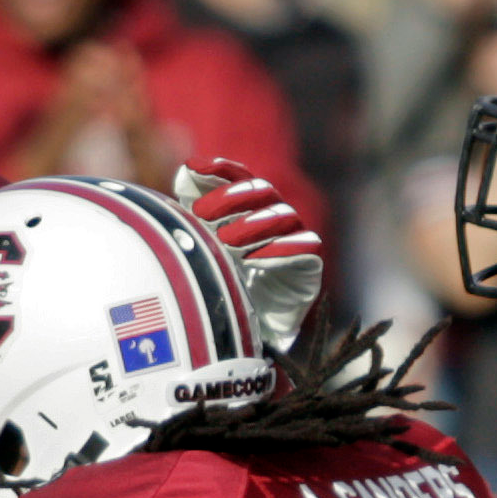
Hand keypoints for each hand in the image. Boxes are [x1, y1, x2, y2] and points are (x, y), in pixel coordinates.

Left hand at [171, 158, 323, 352]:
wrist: (244, 328)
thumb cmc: (222, 280)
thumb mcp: (200, 244)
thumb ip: (194, 207)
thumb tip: (187, 171)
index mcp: (249, 206)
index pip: (239, 176)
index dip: (220, 170)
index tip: (194, 168)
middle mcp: (274, 216)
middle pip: (262, 190)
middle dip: (231, 198)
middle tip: (202, 214)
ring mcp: (294, 239)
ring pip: (283, 216)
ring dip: (252, 224)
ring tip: (225, 240)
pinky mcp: (309, 267)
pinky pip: (305, 248)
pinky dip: (281, 249)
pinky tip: (255, 257)